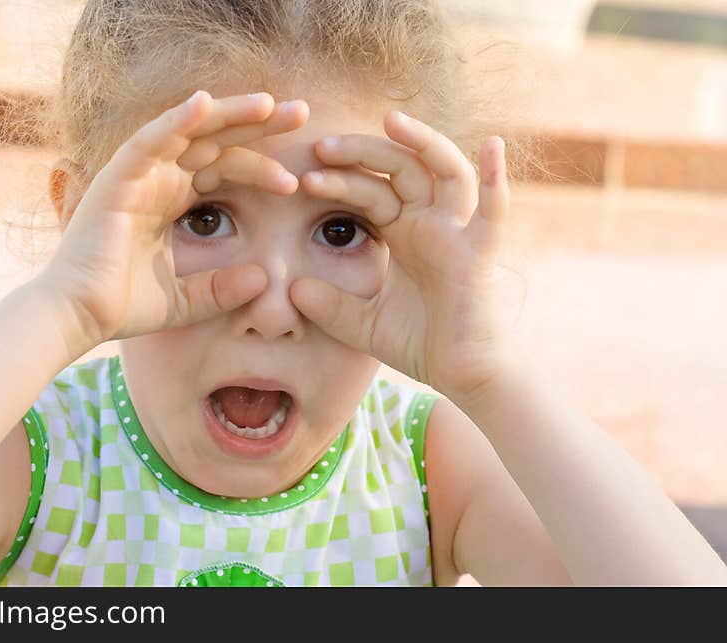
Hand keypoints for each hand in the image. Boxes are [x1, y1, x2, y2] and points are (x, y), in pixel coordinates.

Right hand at [37, 90, 307, 347]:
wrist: (78, 317)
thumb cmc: (122, 307)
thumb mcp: (186, 299)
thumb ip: (222, 289)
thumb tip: (264, 280)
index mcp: (170, 199)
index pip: (224, 168)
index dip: (260, 167)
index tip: (297, 182)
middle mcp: (156, 178)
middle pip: (215, 140)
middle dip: (257, 125)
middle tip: (301, 113)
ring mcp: (136, 174)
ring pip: (189, 130)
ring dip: (229, 114)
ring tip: (270, 104)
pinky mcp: (116, 177)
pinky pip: (150, 140)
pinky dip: (176, 120)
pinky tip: (206, 104)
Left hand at [289, 110, 516, 398]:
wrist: (462, 376)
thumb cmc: (420, 345)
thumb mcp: (361, 324)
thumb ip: (329, 307)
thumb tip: (292, 290)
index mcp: (405, 233)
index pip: (371, 191)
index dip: (340, 179)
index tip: (303, 174)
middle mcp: (432, 224)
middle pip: (400, 169)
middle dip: (363, 153)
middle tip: (321, 146)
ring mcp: (458, 233)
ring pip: (444, 172)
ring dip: (421, 143)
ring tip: (390, 120)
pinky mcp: (480, 253)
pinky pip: (494, 212)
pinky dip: (497, 180)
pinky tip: (492, 145)